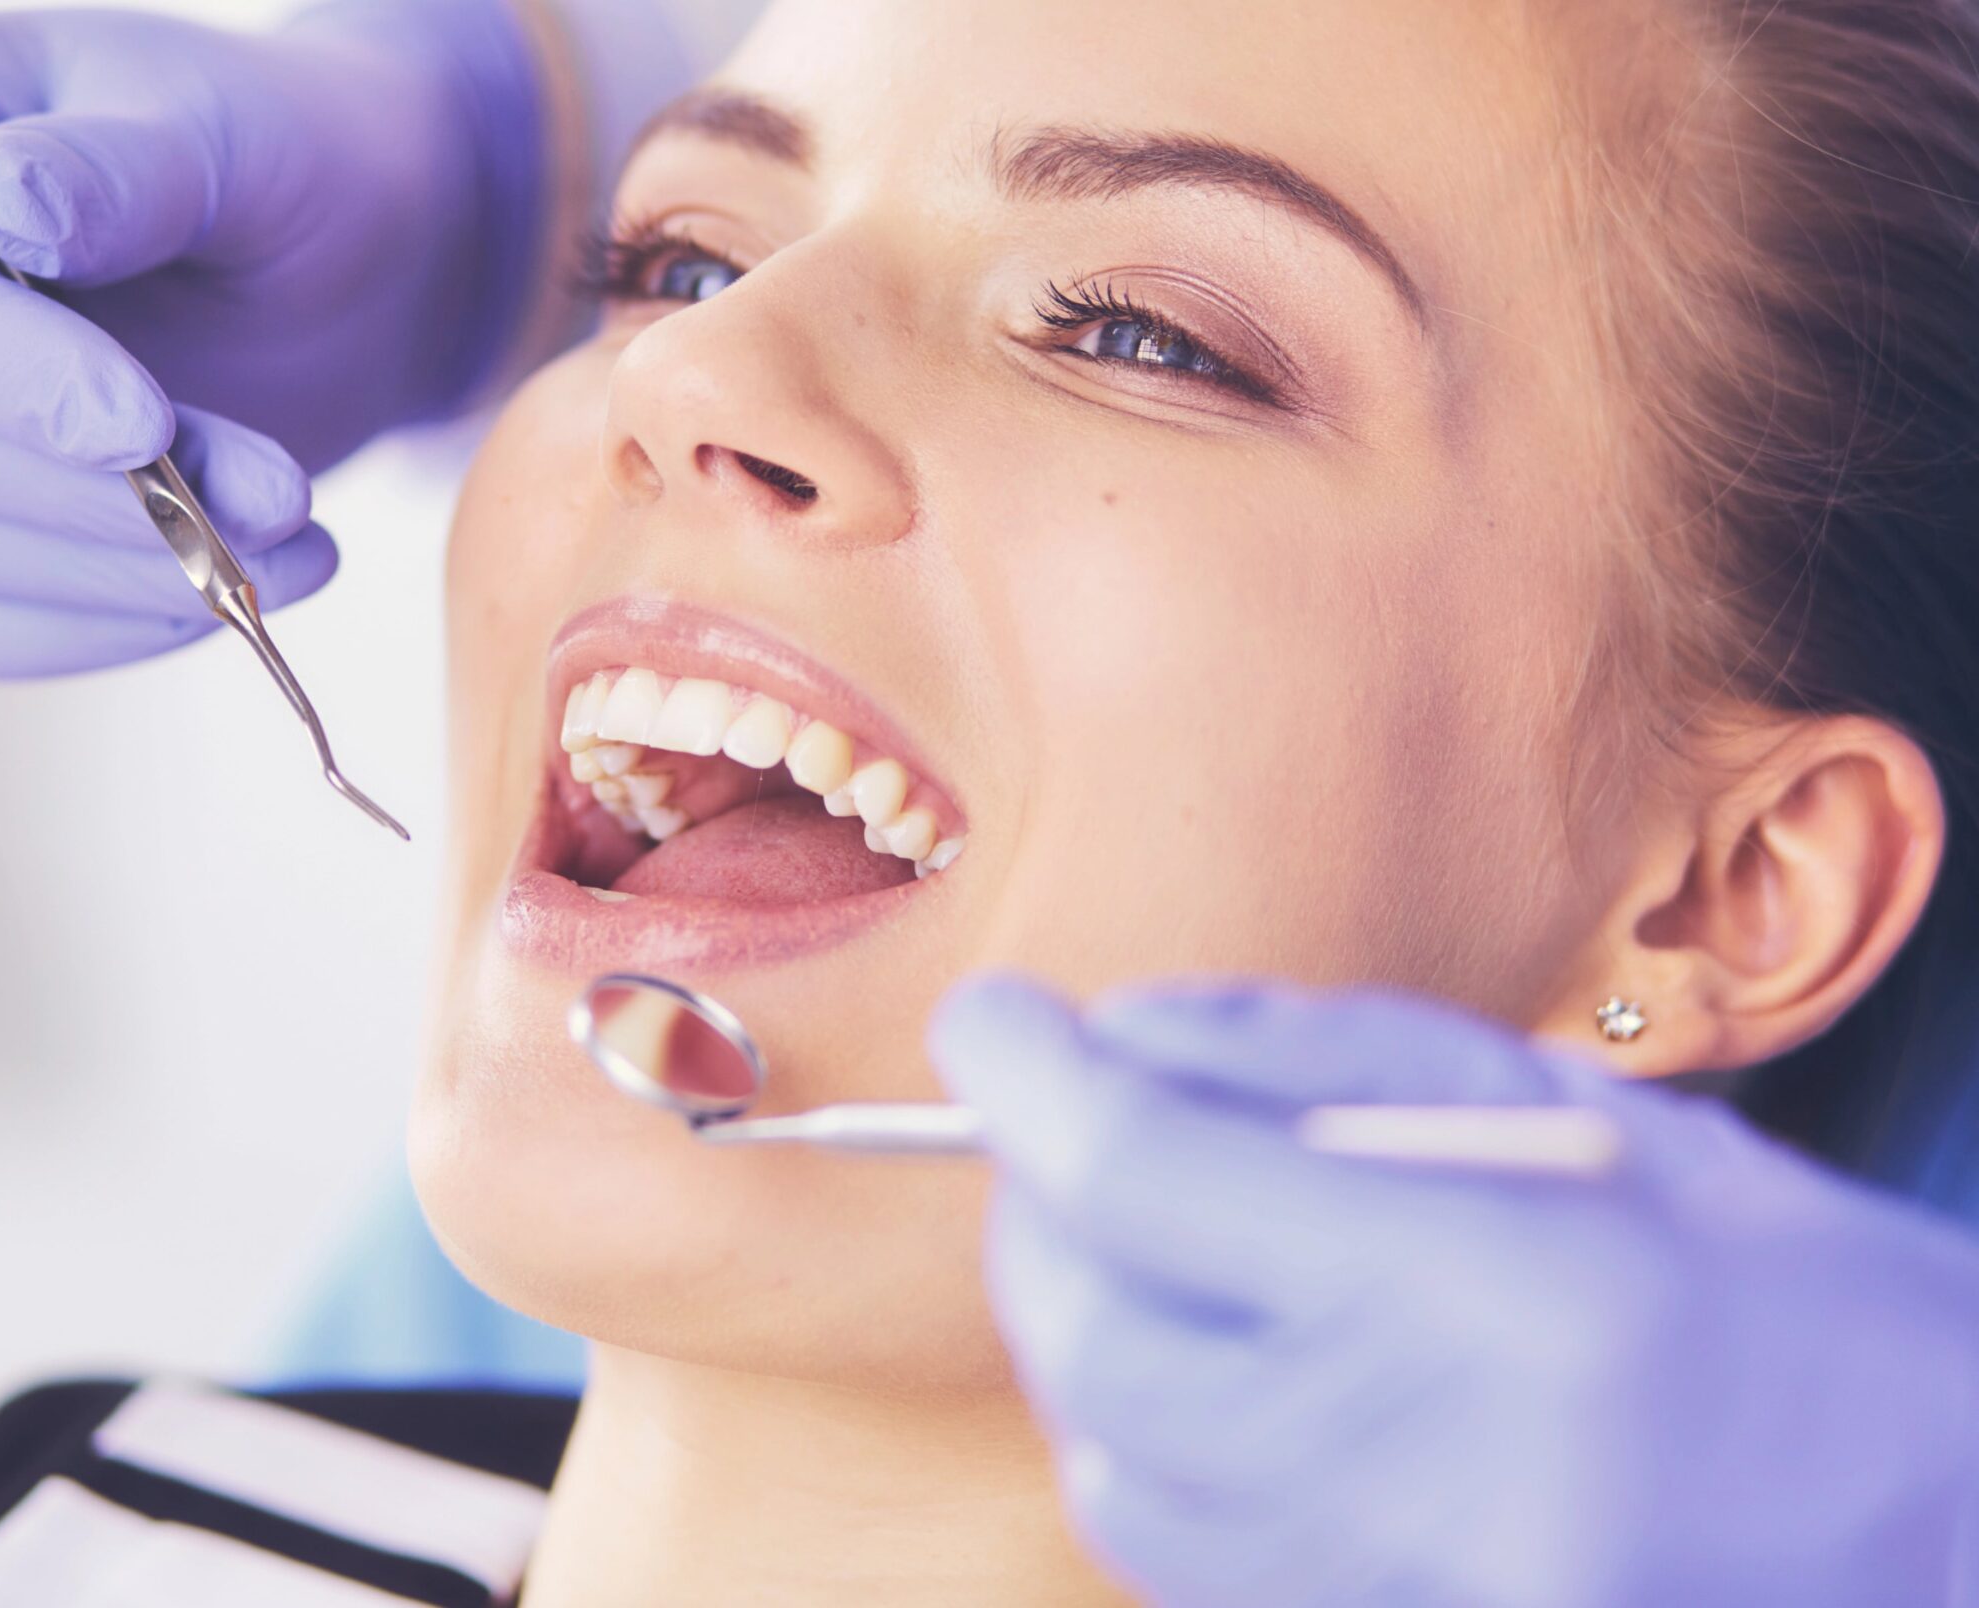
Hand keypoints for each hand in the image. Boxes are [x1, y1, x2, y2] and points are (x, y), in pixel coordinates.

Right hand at [0, 2, 544, 675]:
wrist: (341, 274)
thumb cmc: (280, 166)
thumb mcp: (236, 133)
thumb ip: (127, 166)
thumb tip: (9, 199)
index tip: (142, 423)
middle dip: (79, 493)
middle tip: (274, 500)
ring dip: (113, 571)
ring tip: (291, 536)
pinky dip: (93, 630)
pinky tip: (226, 594)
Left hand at [929, 976, 1978, 1607]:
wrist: (1957, 1547)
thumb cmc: (1805, 1309)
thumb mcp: (1591, 1121)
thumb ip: (1327, 1060)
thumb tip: (1114, 1032)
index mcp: (1496, 1293)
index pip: (1143, 1175)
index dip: (1025, 1077)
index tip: (987, 1022)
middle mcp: (1426, 1475)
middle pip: (1091, 1338)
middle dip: (1033, 1214)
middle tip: (1061, 1135)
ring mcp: (1400, 1603)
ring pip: (1112, 1468)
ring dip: (1085, 1334)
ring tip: (1154, 1250)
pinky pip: (1181, 1564)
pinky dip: (1152, 1447)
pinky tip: (1221, 1368)